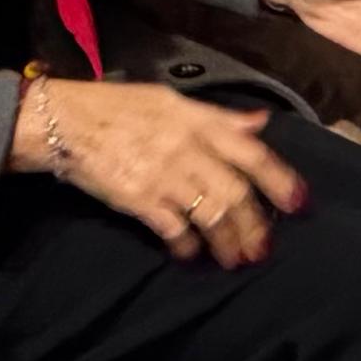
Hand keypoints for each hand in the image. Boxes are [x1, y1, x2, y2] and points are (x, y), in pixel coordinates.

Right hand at [20, 77, 299, 267]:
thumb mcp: (171, 101)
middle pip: (235, 192)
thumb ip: (218, 117)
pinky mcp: (137, 198)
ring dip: (228, 241)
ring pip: (211, 213)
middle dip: (255, 225)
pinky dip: (187, 244)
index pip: (252, 152)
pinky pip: (174, 228)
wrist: (62, 121)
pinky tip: (192, 254)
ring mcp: (162, 174)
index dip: (280, 179)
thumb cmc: (117, 108)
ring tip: (236, 259)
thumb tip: (259, 123)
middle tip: (264, 249)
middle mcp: (186, 147)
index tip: (299, 203)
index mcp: (197, 121)